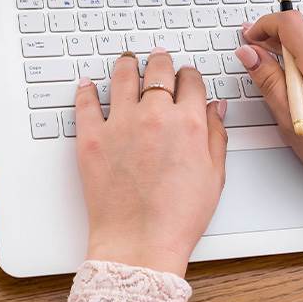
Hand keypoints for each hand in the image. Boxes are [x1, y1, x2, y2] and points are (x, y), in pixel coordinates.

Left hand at [75, 48, 227, 276]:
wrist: (140, 242)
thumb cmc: (178, 216)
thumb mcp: (214, 175)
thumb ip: (216, 134)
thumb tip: (215, 108)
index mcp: (189, 122)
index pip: (190, 80)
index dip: (189, 74)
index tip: (186, 76)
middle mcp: (155, 115)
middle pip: (158, 70)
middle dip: (161, 61)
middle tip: (158, 58)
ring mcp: (120, 123)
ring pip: (123, 76)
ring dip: (127, 64)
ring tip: (127, 61)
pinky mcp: (92, 137)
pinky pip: (86, 102)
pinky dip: (86, 89)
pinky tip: (88, 83)